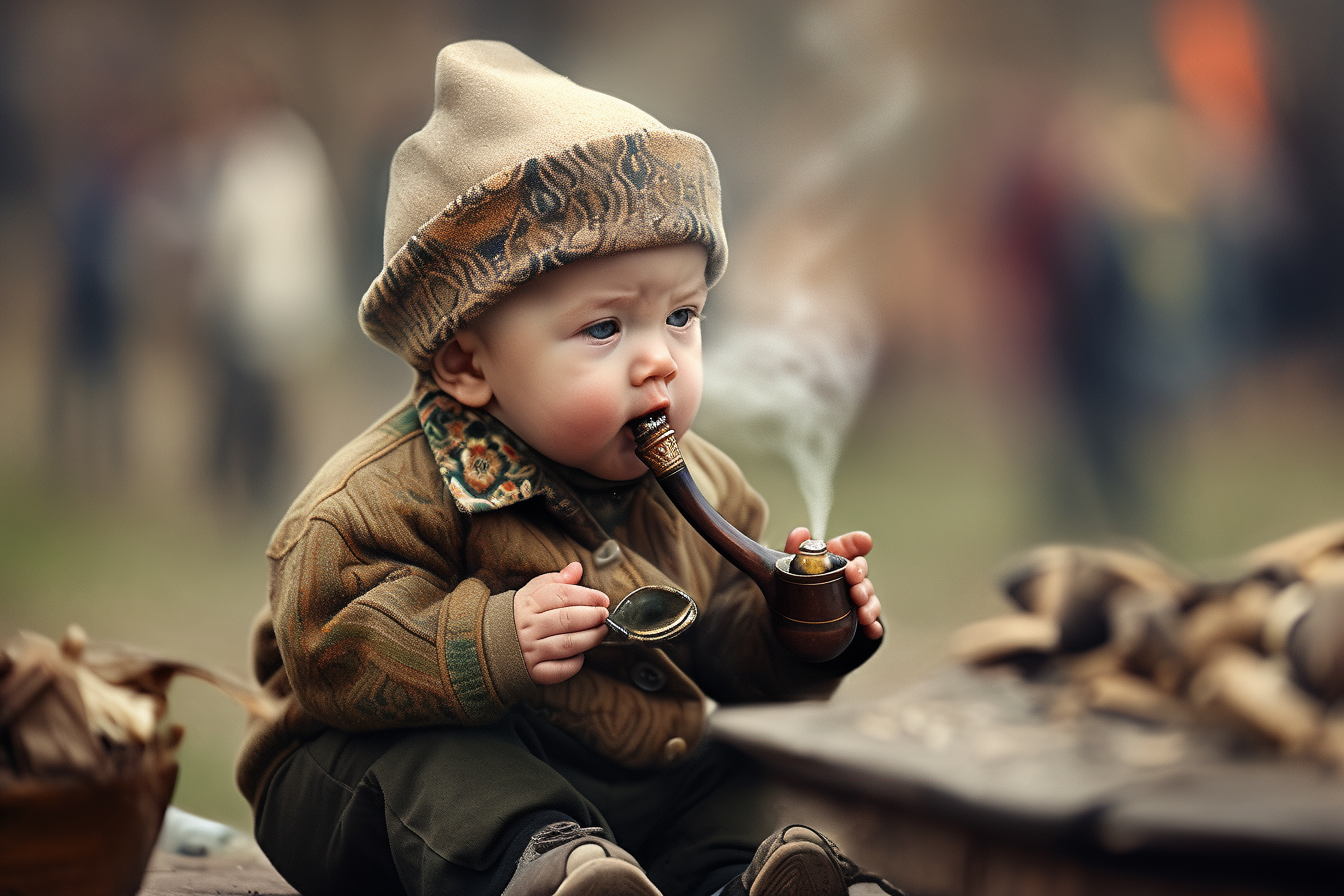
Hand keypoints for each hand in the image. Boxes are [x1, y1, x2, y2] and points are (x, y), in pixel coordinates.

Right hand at [515, 562, 609, 684]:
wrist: (488, 645)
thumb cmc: (517, 616)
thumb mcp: (530, 593)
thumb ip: (555, 581)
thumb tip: (576, 568)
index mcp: (527, 605)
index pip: (562, 595)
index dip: (587, 596)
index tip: (603, 599)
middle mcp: (527, 628)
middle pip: (567, 619)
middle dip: (592, 616)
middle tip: (604, 615)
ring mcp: (529, 651)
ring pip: (567, 644)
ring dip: (590, 638)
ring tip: (601, 632)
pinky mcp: (533, 672)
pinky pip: (559, 670)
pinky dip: (574, 664)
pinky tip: (581, 655)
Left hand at [785, 527, 882, 639]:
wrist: (795, 617)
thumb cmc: (800, 586)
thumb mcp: (793, 569)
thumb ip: (795, 549)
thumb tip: (801, 532)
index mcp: (834, 561)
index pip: (847, 547)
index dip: (856, 543)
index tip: (864, 541)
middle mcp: (848, 578)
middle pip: (861, 571)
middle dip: (861, 574)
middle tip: (854, 580)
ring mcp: (855, 599)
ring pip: (869, 598)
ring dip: (869, 604)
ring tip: (862, 612)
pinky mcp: (857, 620)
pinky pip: (870, 623)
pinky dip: (874, 627)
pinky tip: (872, 630)